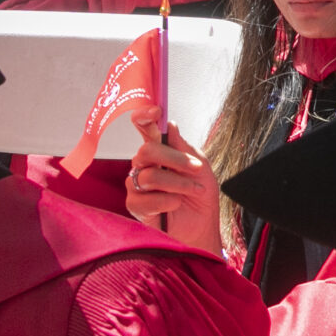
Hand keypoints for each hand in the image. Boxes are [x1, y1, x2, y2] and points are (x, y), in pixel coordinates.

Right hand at [125, 105, 220, 250]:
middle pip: (146, 152)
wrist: (201, 225)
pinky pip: (146, 198)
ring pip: (150, 176)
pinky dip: (168, 200)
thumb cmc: (199, 194)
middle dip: (175, 159)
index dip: (144, 117)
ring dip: (179, 183)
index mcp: (159, 152)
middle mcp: (144, 165)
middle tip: (197, 168)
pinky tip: (176, 205)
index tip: (155, 111)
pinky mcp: (134, 206)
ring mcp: (136, 186)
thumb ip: (182, 147)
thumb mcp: (199, 165)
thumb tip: (169, 124)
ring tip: (194, 190)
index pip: (144, 129)